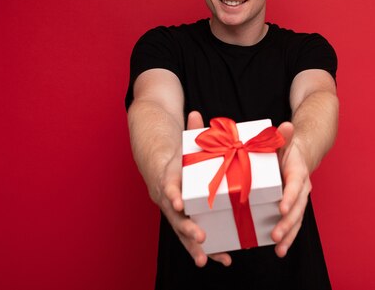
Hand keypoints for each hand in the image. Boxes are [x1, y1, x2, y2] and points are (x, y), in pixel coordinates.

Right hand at [157, 111, 231, 266]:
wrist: (154, 155)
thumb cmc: (172, 147)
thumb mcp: (180, 138)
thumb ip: (190, 130)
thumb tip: (196, 114)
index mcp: (166, 177)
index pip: (166, 186)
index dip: (172, 195)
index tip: (178, 203)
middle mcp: (166, 197)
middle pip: (174, 217)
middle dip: (188, 229)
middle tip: (201, 238)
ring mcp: (171, 208)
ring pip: (182, 231)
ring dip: (197, 247)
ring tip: (218, 259)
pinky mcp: (179, 214)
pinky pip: (190, 232)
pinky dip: (201, 246)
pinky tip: (220, 256)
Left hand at [271, 122, 311, 256]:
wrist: (301, 153)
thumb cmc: (287, 147)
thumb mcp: (283, 139)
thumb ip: (284, 135)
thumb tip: (287, 125)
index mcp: (298, 170)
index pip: (295, 184)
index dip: (289, 196)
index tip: (282, 208)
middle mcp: (302, 187)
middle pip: (297, 207)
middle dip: (287, 223)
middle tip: (276, 236)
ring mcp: (299, 198)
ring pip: (297, 219)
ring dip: (289, 235)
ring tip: (279, 249)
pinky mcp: (293, 206)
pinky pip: (292, 222)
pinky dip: (288, 236)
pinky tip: (279, 249)